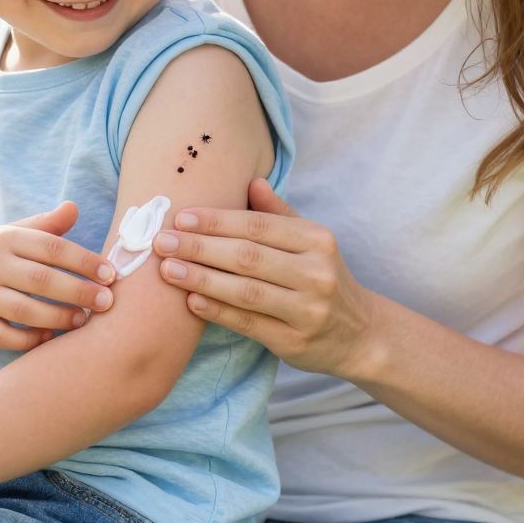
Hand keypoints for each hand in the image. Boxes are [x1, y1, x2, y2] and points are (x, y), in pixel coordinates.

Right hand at [0, 201, 117, 351]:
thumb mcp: (15, 233)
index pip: (51, 247)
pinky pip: (4, 336)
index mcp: (6, 238)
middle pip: (41, 280)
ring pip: (24, 310)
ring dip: (58, 317)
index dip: (84, 261)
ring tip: (84, 320)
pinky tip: (50, 338)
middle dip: (78, 292)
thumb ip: (47, 225)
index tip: (111, 274)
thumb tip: (74, 207)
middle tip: (106, 302)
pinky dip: (29, 340)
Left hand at [152, 178, 384, 378]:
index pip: (259, 226)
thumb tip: (252, 180)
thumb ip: (280, 213)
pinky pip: (248, 324)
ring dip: (201, 279)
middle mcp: (316, 273)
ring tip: (168, 269)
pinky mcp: (294, 342)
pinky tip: (190, 301)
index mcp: (317, 240)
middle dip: (200, 247)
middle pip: (248, 257)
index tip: (181, 217)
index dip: (217, 221)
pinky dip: (217, 311)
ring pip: (244, 291)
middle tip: (162, 241)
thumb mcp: (311, 241)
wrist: (360, 335)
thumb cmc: (323, 277)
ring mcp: (307, 310)